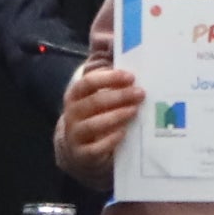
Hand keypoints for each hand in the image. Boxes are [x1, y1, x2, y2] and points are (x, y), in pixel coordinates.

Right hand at [56, 61, 140, 185]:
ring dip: (117, 116)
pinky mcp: (83, 155)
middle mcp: (72, 114)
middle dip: (118, 96)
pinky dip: (111, 140)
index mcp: (76, 95)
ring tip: (135, 110)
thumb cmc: (95, 117)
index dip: (108, 78)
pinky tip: (124, 133)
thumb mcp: (98, 99)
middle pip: (94, 102)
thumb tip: (137, 59)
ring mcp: (76, 135)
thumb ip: (111, 83)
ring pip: (94, 124)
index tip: (130, 76)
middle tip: (140, 93)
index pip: (87, 82)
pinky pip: (97, 148)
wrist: (78, 151)